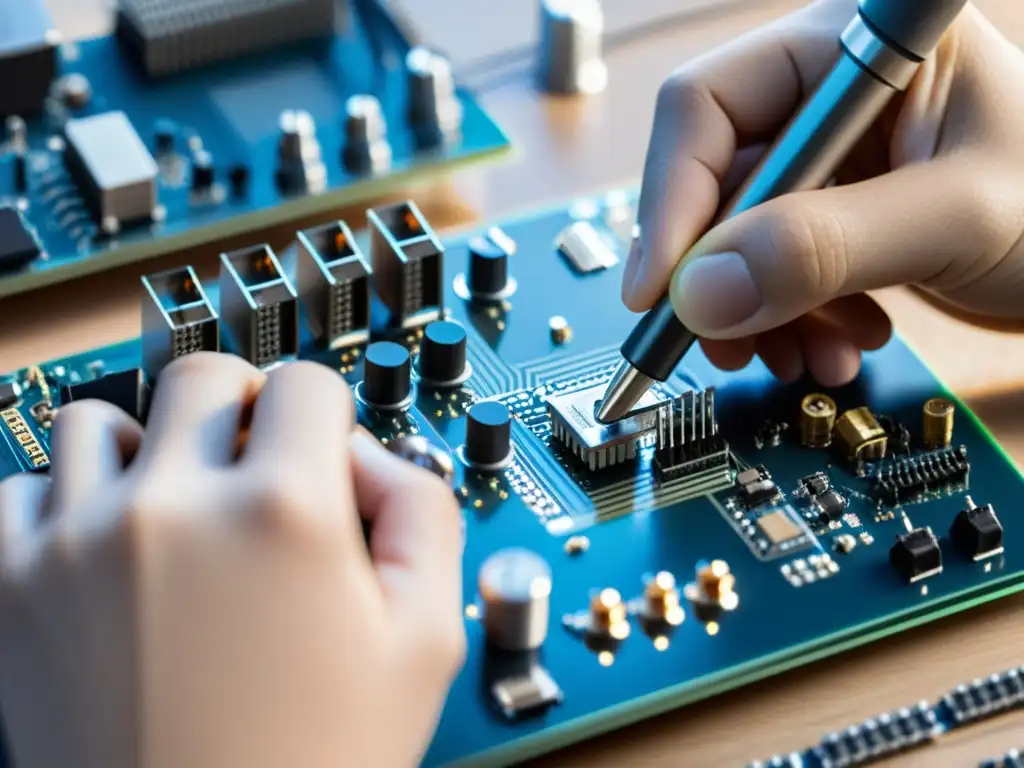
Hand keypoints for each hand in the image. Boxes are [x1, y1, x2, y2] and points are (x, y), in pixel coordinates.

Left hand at [0, 353, 464, 767]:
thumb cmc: (306, 765)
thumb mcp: (424, 644)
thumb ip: (423, 516)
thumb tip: (369, 458)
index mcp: (281, 516)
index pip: (303, 383)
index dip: (325, 414)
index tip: (317, 450)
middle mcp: (172, 511)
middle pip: (204, 376)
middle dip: (240, 407)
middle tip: (252, 466)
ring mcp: (78, 545)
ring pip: (98, 418)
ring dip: (145, 444)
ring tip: (175, 506)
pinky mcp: (11, 589)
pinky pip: (18, 486)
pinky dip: (62, 498)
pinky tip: (106, 544)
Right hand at [624, 0, 1023, 385]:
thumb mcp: (952, 217)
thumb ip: (825, 248)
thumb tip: (700, 292)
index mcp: (848, 52)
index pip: (706, 107)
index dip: (670, 201)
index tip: (659, 291)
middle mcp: (822, 99)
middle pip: (711, 182)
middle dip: (717, 277)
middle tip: (724, 346)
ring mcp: (825, 163)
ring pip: (733, 240)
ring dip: (756, 313)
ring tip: (807, 358)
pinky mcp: (830, 216)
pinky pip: (770, 270)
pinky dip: (789, 320)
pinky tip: (836, 345)